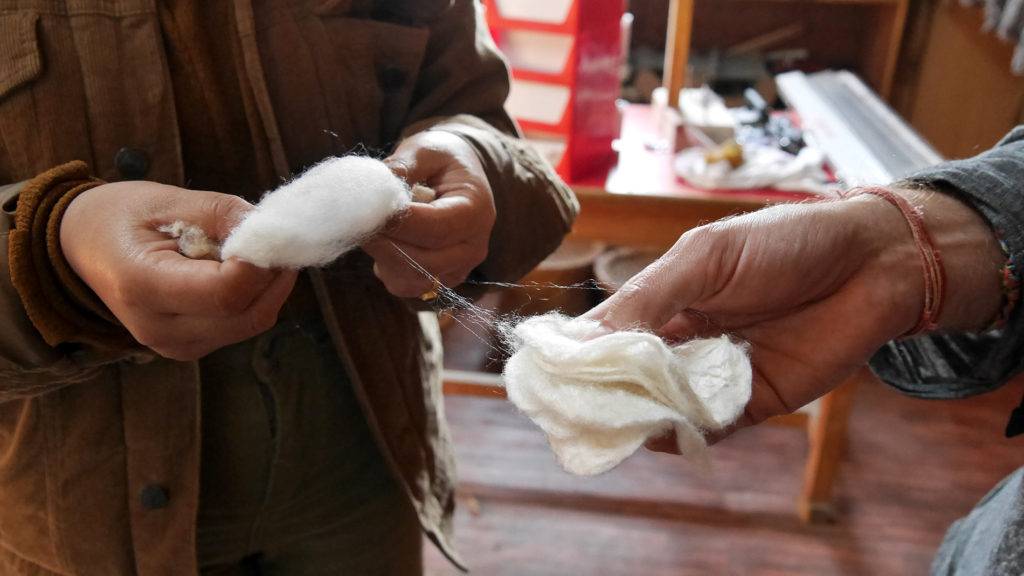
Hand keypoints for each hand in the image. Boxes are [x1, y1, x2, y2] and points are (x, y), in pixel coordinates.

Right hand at [61, 181, 297, 359]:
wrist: (83, 246)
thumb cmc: (123, 216)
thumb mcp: (169, 199)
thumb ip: (223, 214)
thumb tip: (273, 232)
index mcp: (143, 287)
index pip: (226, 293)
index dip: (259, 265)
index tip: (267, 234)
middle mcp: (159, 329)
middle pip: (248, 315)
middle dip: (272, 275)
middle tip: (272, 239)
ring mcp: (174, 346)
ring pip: (251, 323)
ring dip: (266, 287)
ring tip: (247, 252)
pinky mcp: (189, 348)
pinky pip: (241, 326)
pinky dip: (253, 298)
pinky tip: (235, 272)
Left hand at [363, 130, 495, 297]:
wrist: (459, 177)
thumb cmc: (442, 160)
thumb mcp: (425, 150)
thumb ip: (402, 166)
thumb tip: (373, 188)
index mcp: (476, 211)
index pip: (435, 228)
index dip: (396, 223)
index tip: (363, 210)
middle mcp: (473, 247)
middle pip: (424, 261)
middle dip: (384, 243)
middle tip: (356, 222)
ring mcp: (459, 268)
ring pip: (413, 279)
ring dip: (383, 258)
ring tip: (371, 229)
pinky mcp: (441, 279)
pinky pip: (407, 285)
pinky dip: (387, 268)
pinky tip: (383, 243)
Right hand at [584, 190, 1003, 444]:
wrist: (871, 264)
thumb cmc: (784, 244)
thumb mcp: (704, 259)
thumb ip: (646, 299)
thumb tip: (581, 340)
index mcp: (664, 303)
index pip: (606, 337)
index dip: (576, 356)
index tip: (545, 375)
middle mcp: (682, 343)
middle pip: (627, 380)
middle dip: (602, 394)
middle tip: (571, 411)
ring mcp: (714, 376)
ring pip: (661, 408)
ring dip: (639, 416)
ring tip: (616, 420)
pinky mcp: (750, 405)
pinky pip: (706, 428)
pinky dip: (683, 434)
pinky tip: (663, 432)